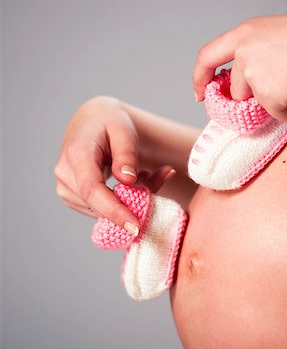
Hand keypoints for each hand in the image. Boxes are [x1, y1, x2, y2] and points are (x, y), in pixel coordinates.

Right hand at [54, 96, 174, 234]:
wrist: (93, 122)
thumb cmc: (110, 124)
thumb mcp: (124, 131)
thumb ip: (126, 154)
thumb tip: (127, 180)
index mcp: (77, 153)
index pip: (93, 189)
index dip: (114, 211)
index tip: (136, 226)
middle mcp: (66, 173)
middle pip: (99, 203)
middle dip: (132, 202)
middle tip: (159, 177)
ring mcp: (66, 188)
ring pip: (101, 210)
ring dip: (128, 201)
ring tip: (144, 174)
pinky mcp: (73, 197)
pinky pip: (100, 209)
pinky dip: (121, 202)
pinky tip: (132, 182)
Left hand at [193, 6, 286, 121]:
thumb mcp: (276, 38)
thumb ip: (258, 59)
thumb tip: (253, 94)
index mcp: (244, 34)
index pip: (207, 56)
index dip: (200, 77)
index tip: (200, 94)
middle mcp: (243, 52)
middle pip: (237, 92)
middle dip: (256, 98)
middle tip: (285, 91)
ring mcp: (253, 74)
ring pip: (257, 106)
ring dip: (279, 103)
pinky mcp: (268, 95)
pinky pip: (279, 115)